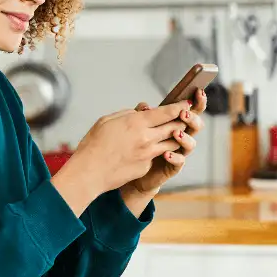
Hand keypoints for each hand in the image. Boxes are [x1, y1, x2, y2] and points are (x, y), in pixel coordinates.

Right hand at [51, 100, 193, 214]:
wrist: (89, 172)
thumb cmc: (94, 144)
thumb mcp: (107, 120)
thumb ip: (128, 114)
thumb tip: (142, 112)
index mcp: (136, 123)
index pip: (167, 112)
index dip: (179, 106)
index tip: (186, 103)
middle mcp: (147, 138)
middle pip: (174, 127)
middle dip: (181, 121)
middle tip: (184, 117)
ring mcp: (148, 154)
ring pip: (172, 143)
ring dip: (174, 136)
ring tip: (173, 132)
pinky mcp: (147, 167)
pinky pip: (158, 155)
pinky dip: (158, 150)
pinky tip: (150, 149)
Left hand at [123, 88, 206, 194]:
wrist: (132, 167)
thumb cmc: (138, 143)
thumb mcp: (139, 126)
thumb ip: (143, 115)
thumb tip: (145, 106)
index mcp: (175, 123)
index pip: (190, 110)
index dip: (197, 101)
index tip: (198, 91)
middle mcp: (181, 136)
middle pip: (195, 125)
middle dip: (192, 118)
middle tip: (184, 114)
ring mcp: (179, 151)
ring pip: (190, 144)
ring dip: (185, 137)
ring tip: (176, 133)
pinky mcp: (173, 166)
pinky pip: (179, 162)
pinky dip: (174, 157)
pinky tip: (166, 154)